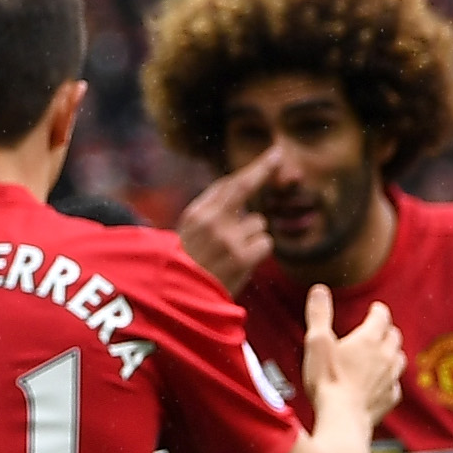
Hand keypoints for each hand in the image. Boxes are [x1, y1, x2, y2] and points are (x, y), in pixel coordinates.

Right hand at [178, 147, 280, 291]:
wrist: (176, 299)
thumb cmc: (184, 265)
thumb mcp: (188, 233)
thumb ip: (213, 210)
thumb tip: (242, 189)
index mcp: (196, 214)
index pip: (231, 183)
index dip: (257, 168)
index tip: (277, 153)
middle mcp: (212, 222)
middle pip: (248, 198)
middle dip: (258, 188)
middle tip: (270, 172)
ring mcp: (228, 240)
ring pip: (258, 224)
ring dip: (251, 237)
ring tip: (230, 255)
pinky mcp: (242, 258)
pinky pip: (265, 243)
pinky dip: (257, 253)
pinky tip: (240, 264)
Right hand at [309, 286, 406, 423]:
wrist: (342, 418)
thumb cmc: (327, 380)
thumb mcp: (316, 342)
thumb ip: (319, 315)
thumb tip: (319, 289)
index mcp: (368, 339)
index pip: (381, 317)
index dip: (378, 311)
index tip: (375, 308)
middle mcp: (385, 356)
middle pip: (394, 336)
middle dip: (387, 330)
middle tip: (378, 329)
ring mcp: (391, 378)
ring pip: (399, 359)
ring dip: (392, 353)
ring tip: (383, 353)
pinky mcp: (390, 398)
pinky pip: (395, 385)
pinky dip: (389, 380)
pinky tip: (381, 383)